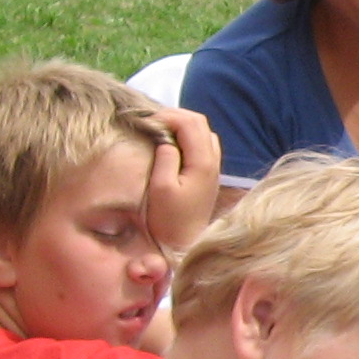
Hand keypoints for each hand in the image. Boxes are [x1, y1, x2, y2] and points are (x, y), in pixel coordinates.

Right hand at [142, 107, 220, 251]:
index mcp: (203, 162)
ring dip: (181, 124)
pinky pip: (202, 144)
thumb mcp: (162, 187)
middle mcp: (213, 161)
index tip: (146, 122)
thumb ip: (167, 158)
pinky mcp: (208, 174)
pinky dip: (186, 136)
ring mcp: (213, 167)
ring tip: (158, 129)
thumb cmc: (169, 219)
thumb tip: (167, 139)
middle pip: (199, 122)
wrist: (184, 243)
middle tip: (150, 121)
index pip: (190, 123)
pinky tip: (170, 142)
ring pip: (202, 131)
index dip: (167, 116)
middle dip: (174, 116)